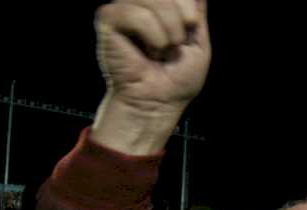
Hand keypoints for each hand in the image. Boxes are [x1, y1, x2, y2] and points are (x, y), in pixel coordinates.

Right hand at [91, 0, 210, 153]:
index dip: (186, 3)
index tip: (191, 24)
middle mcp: (139, 4)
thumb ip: (196, 14)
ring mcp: (122, 10)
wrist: (158, 102)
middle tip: (176, 43)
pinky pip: (133, 13)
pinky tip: (148, 50)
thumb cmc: (176, 78)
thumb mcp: (198, 42)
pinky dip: (150, 34)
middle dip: (180, 16)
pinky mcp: (107, 21)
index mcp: (160, 7)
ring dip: (167, 28)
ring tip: (162, 49)